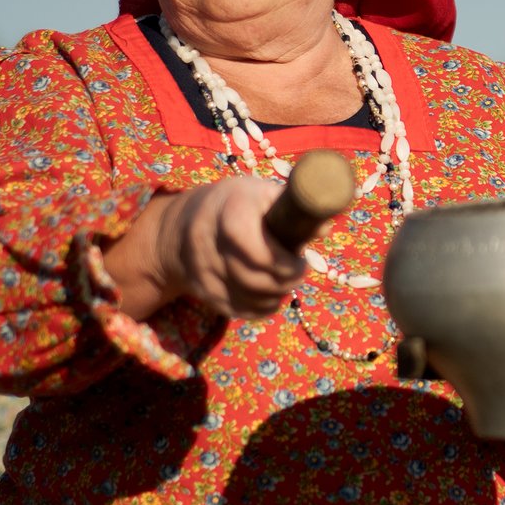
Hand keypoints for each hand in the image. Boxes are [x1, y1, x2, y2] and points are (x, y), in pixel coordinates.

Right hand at [109, 178, 310, 319]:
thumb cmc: (235, 205)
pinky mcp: (202, 292)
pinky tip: (269, 293)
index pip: (259, 253)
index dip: (285, 264)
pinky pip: (239, 311)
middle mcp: (208, 243)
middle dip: (286, 282)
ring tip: (284, 281)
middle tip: (298, 273)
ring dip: (275, 296)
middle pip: (255, 280)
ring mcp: (201, 271)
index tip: (301, 261)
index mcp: (229, 213)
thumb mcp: (262, 193)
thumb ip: (294, 208)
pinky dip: (260, 307)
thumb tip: (324, 229)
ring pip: (249, 299)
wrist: (180, 226)